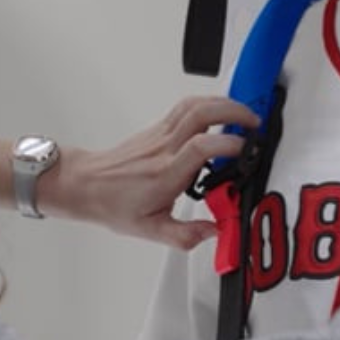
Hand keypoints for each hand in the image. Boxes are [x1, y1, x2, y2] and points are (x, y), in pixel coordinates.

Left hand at [40, 97, 257, 247]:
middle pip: (201, 113)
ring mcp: (160, 135)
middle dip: (234, 111)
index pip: (201, 148)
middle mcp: (164, 149)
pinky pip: (186, 108)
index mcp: (165, 174)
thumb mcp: (150, 230)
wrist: (84, 185)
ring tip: (244, 115)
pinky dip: (209, 105)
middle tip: (255, 123)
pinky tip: (221, 116)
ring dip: (223, 103)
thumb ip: (186, 235)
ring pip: (194, 104)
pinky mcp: (157, 129)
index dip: (229, 145)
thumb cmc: (113, 204)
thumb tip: (216, 231)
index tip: (247, 151)